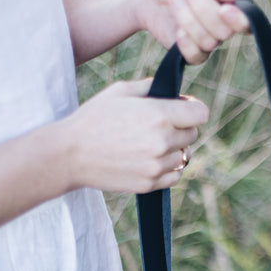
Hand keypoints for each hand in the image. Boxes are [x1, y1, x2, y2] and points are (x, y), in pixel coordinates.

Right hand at [61, 79, 208, 193]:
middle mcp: (163, 141)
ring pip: (184, 156)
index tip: (182, 111)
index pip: (200, 114)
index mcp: (159, 115)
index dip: (192, 110)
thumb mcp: (119, 91)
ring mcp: (157, 165)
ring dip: (173, 150)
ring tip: (149, 144)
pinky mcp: (150, 183)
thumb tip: (173, 91)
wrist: (70, 155)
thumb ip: (151, 87)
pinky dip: (168, 169)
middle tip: (158, 127)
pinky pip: (175, 176)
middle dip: (180, 128)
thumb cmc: (93, 119)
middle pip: (192, 134)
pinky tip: (151, 160)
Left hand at [135, 0, 249, 63]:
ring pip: (208, 42)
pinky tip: (178, 30)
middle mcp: (224, 25)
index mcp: (232, 3)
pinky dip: (187, 43)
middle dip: (202, 7)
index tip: (223, 9)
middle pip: (225, 31)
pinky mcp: (191, 52)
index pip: (248, 22)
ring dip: (187, 17)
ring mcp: (208, 40)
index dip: (239, 20)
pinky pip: (197, 57)